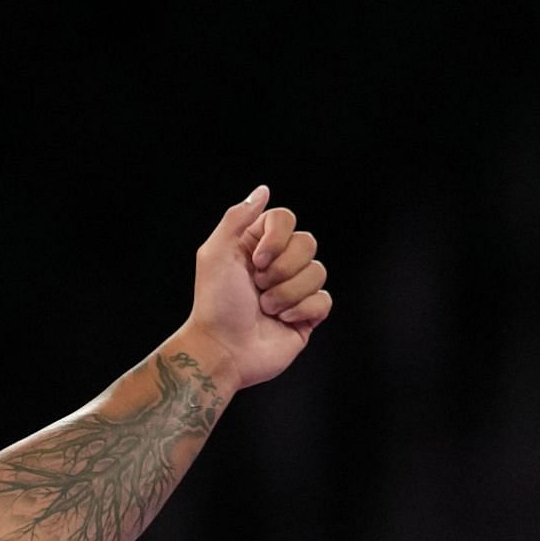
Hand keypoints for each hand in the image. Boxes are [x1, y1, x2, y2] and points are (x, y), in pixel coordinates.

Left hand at [184, 186, 331, 389]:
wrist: (223, 350)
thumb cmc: (215, 304)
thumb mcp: (216, 253)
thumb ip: (238, 217)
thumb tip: (264, 190)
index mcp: (256, 246)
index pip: (286, 219)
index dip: (277, 238)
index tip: (256, 261)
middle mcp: (278, 265)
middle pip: (308, 243)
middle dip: (282, 269)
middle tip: (258, 287)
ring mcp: (294, 290)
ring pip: (318, 273)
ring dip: (287, 294)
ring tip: (266, 309)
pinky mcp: (307, 316)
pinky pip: (324, 300)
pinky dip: (302, 311)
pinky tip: (281, 321)